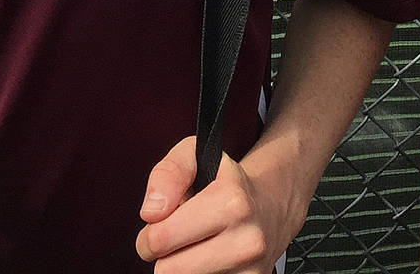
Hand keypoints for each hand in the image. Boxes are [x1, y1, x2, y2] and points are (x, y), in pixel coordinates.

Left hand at [133, 135, 299, 273]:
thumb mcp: (194, 156)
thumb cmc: (224, 182)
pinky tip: (209, 259)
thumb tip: (151, 212)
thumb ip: (168, 175)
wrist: (269, 205)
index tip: (160, 225)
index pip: (160, 239)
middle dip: (164, 254)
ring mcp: (251, 269)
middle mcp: (247, 239)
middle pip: (168, 271)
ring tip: (197, 245)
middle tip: (178, 237)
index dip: (149, 234)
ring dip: (183, 267)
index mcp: (232, 202)